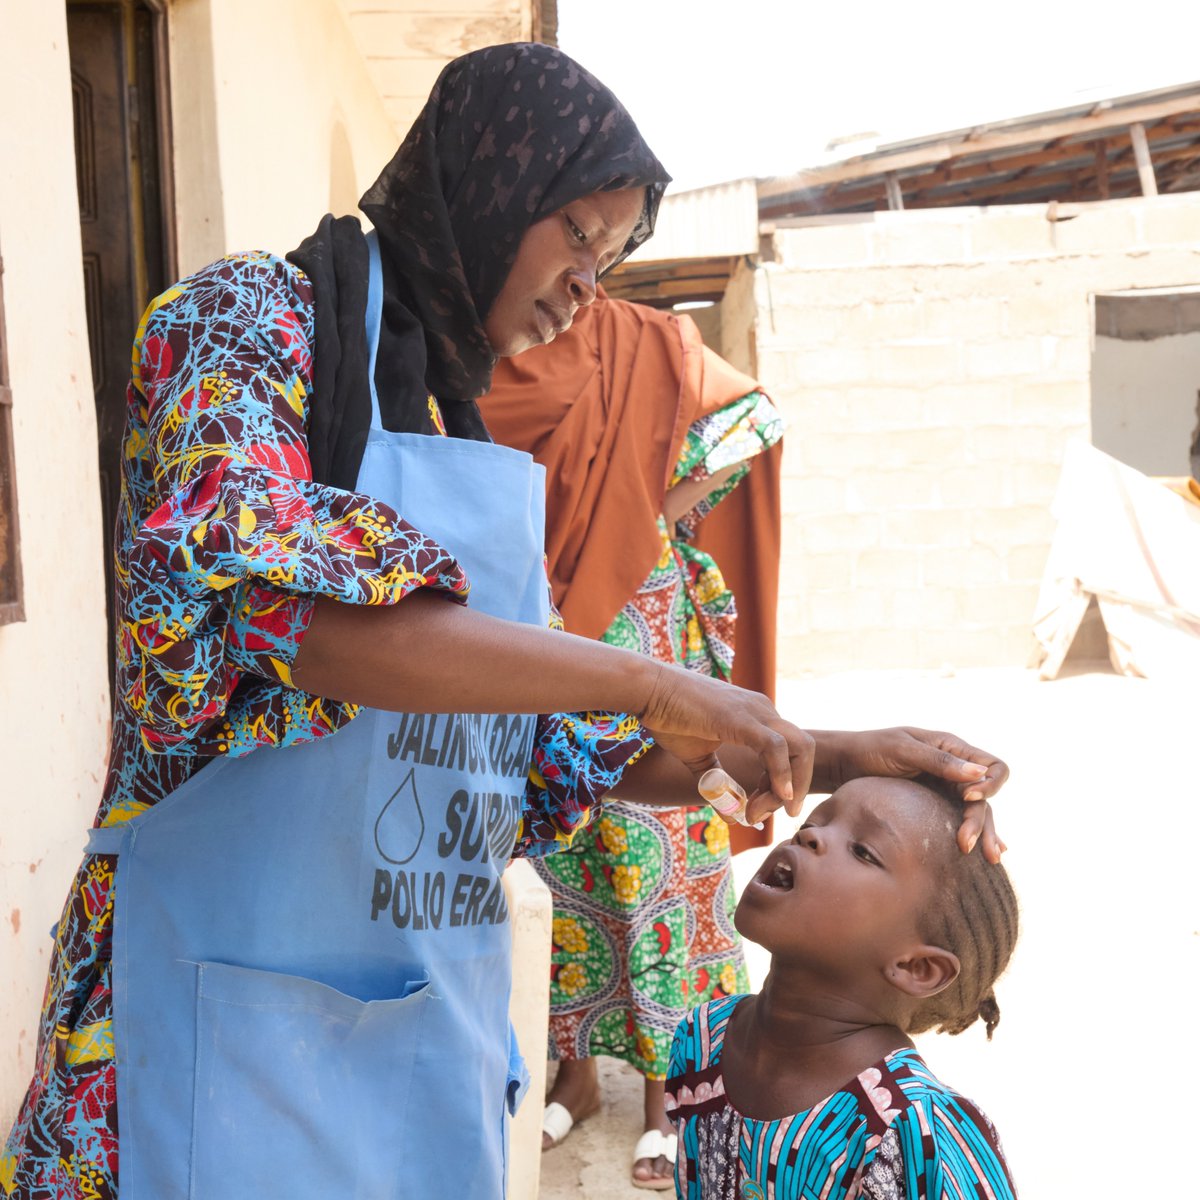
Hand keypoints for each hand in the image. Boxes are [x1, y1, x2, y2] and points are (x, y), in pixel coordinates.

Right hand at [640, 664, 815, 821]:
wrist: (648, 690)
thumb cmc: (669, 717)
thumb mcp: (698, 758)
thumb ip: (719, 785)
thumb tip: (732, 817)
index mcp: (757, 717)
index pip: (788, 755)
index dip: (778, 788)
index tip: (756, 811)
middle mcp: (764, 710)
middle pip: (803, 752)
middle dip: (795, 789)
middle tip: (765, 815)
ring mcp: (756, 712)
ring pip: (799, 749)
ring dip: (791, 786)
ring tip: (765, 811)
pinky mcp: (742, 719)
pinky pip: (776, 747)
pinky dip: (781, 773)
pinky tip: (779, 795)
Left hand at [828, 727, 1007, 861]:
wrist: (842, 764)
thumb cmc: (869, 750)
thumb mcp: (902, 750)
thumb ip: (939, 761)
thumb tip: (979, 772)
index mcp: (952, 747)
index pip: (993, 766)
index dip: (989, 783)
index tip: (968, 796)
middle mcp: (955, 769)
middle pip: (985, 797)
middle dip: (983, 821)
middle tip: (967, 845)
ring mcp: (944, 788)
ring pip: (976, 812)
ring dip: (984, 834)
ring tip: (990, 859)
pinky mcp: (932, 806)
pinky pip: (959, 819)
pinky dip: (974, 833)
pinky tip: (983, 852)